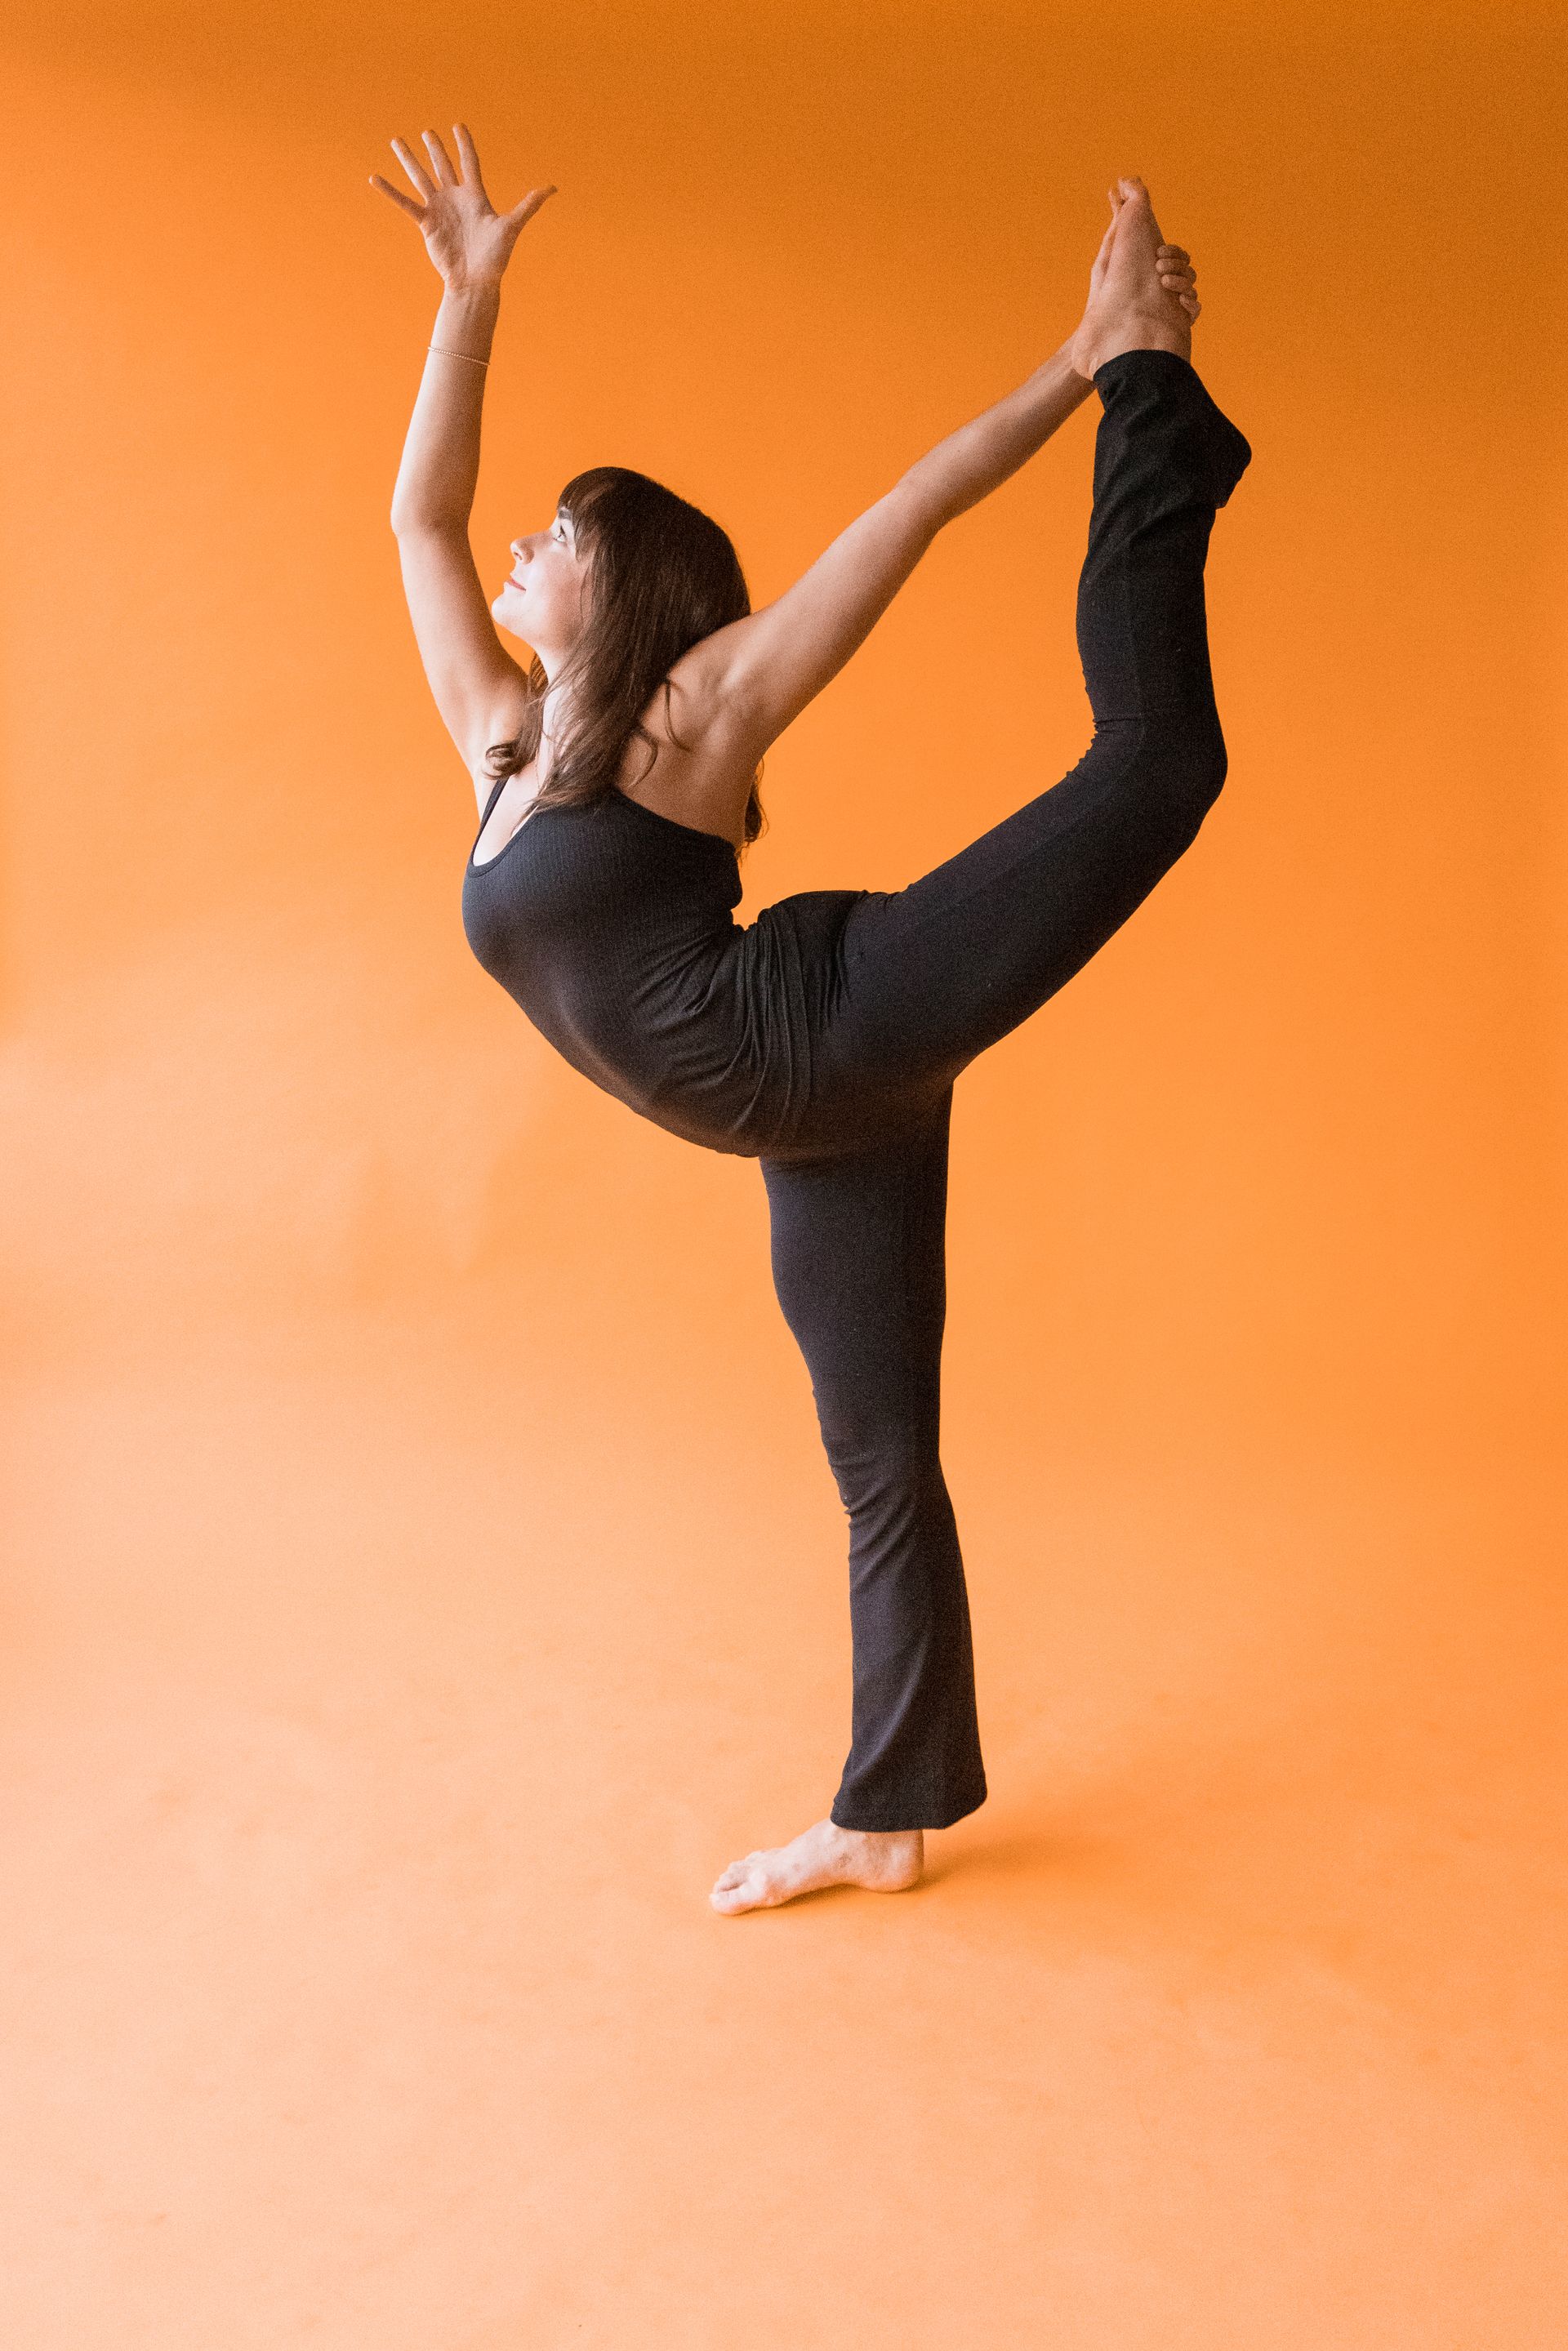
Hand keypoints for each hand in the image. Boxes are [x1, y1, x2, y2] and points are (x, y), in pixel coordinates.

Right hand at [370, 122, 555, 287]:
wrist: (475, 281)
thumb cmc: (495, 257)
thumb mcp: (512, 226)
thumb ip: (529, 205)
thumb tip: (552, 188)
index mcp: (476, 195)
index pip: (469, 162)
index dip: (464, 144)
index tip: (458, 126)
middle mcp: (455, 198)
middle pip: (443, 165)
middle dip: (435, 148)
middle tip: (427, 132)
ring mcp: (439, 209)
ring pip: (421, 177)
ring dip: (409, 159)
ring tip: (396, 141)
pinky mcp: (426, 222)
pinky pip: (404, 202)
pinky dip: (390, 191)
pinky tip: (375, 178)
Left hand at [1082, 185, 1201, 321]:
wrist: (1109, 336)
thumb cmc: (1107, 294)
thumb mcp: (1111, 252)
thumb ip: (1119, 220)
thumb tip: (1119, 186)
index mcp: (1152, 271)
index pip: (1174, 254)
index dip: (1172, 251)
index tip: (1158, 253)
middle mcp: (1163, 287)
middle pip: (1187, 266)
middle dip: (1177, 262)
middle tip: (1159, 267)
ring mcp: (1171, 305)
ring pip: (1192, 285)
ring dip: (1182, 281)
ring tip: (1164, 284)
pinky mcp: (1177, 323)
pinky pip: (1196, 308)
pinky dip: (1191, 305)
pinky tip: (1178, 305)